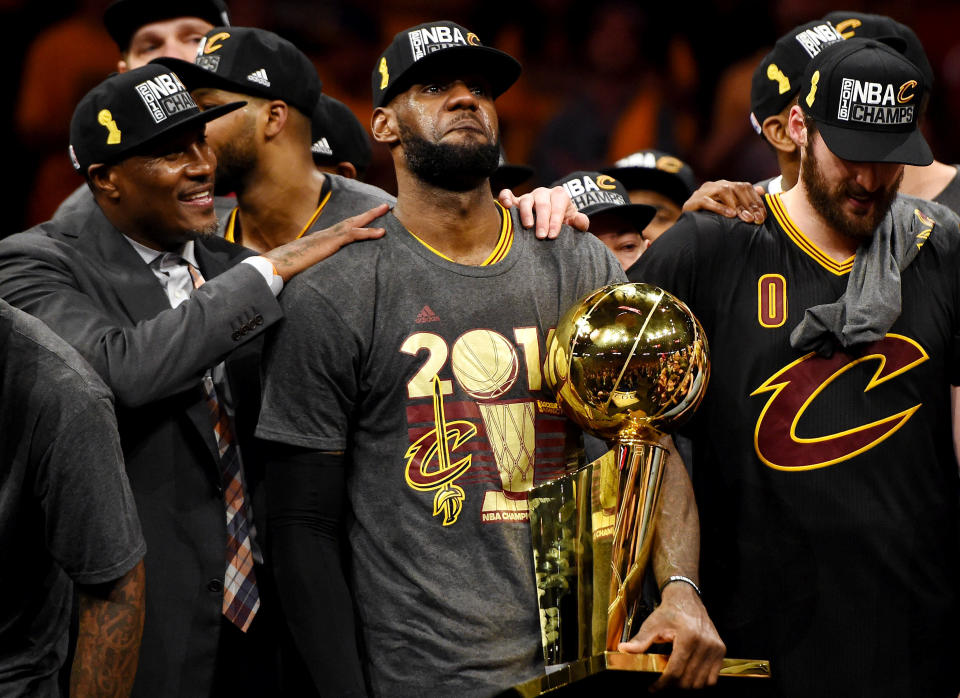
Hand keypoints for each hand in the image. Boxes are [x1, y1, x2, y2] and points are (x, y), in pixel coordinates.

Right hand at [263, 204, 388, 281]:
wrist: (281, 263)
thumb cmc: (291, 265)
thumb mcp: (308, 263)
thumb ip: (316, 262)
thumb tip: (318, 269)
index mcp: (324, 238)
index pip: (344, 227)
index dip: (357, 223)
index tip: (368, 218)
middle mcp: (328, 233)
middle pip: (352, 220)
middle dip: (369, 213)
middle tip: (384, 207)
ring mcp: (330, 235)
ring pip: (355, 222)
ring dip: (372, 216)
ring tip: (386, 210)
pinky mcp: (332, 242)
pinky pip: (354, 234)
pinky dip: (369, 232)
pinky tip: (381, 232)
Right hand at [498, 186, 589, 238]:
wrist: (553, 218)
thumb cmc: (564, 222)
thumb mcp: (574, 222)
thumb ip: (580, 222)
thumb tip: (580, 220)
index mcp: (559, 195)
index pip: (558, 206)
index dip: (555, 221)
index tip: (553, 235)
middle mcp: (543, 193)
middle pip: (542, 204)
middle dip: (542, 220)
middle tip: (541, 236)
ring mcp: (529, 197)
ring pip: (526, 200)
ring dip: (526, 213)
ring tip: (527, 227)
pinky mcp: (516, 202)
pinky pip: (508, 195)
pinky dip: (505, 198)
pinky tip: (505, 205)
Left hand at [618, 582, 724, 691]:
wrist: (686, 600)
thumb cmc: (668, 612)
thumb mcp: (652, 624)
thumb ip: (640, 640)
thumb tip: (623, 649)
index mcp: (689, 637)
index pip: (675, 672)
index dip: (662, 684)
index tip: (652, 689)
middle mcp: (706, 644)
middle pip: (688, 680)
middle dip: (673, 686)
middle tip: (662, 681)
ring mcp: (716, 648)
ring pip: (701, 683)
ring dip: (685, 684)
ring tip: (674, 674)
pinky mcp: (721, 650)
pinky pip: (712, 678)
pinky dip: (699, 681)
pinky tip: (687, 672)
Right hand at [682, 180, 766, 223]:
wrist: (687, 226)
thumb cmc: (710, 217)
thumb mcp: (729, 208)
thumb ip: (744, 199)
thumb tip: (762, 190)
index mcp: (725, 185)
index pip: (745, 187)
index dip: (756, 201)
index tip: (763, 215)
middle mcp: (715, 185)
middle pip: (736, 188)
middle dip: (748, 204)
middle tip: (756, 218)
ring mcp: (703, 191)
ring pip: (723, 190)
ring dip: (736, 204)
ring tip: (744, 217)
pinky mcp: (693, 201)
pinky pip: (707, 201)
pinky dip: (720, 207)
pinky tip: (730, 215)